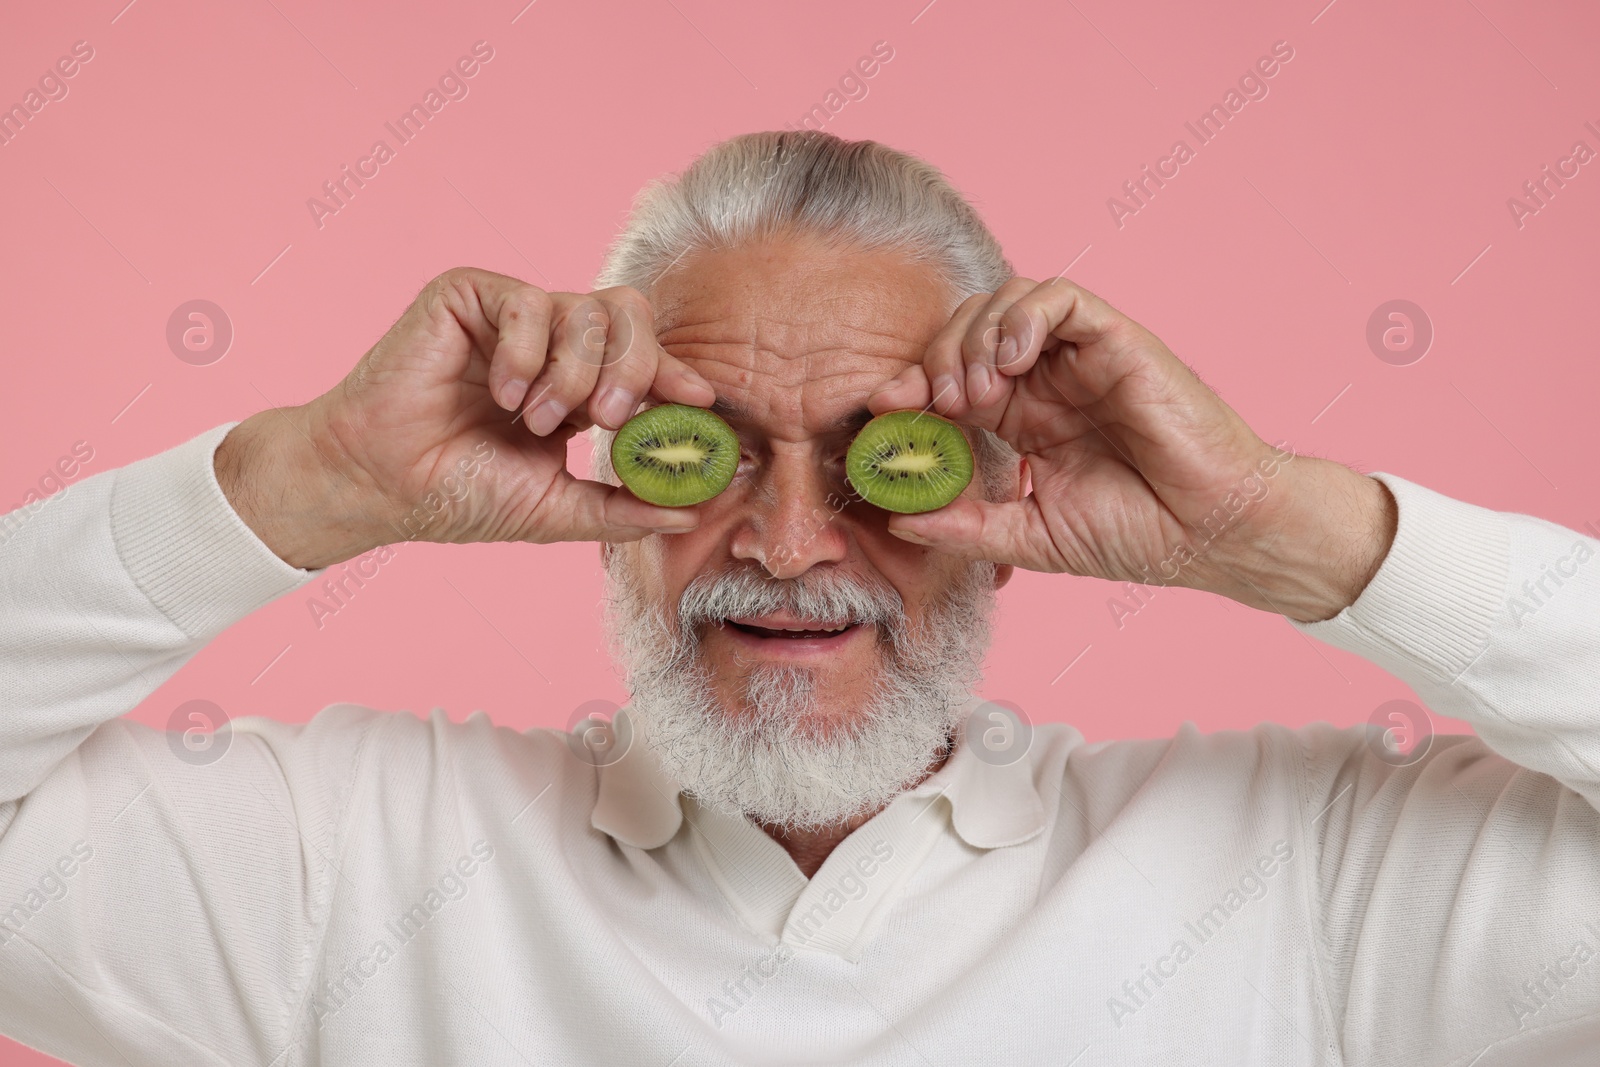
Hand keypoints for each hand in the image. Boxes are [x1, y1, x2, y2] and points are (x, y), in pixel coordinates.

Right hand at [215, 267, 715, 569]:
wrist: (383, 485)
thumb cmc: (461, 494)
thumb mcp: (560, 508)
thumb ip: (627, 507)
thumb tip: (696, 509)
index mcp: (578, 384)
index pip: (645, 359)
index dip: (677, 374)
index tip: (703, 403)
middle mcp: (550, 342)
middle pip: (629, 317)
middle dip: (635, 368)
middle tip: (611, 417)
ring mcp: (511, 315)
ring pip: (586, 309)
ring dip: (573, 374)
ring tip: (535, 421)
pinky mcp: (469, 295)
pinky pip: (529, 303)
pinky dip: (525, 355)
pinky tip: (500, 395)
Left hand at [866, 277, 1396, 621]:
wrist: (1212, 535)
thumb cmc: (1139, 535)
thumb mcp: (1030, 537)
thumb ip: (966, 526)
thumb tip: (897, 518)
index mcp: (1024, 418)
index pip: (950, 378)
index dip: (911, 384)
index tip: (884, 408)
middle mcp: (1047, 379)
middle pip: (967, 329)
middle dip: (935, 356)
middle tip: (932, 402)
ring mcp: (1080, 356)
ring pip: (1005, 302)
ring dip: (973, 336)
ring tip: (974, 390)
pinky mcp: (1115, 339)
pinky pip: (1059, 298)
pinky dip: (1023, 315)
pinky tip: (1011, 359)